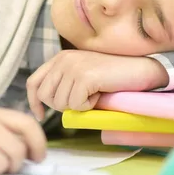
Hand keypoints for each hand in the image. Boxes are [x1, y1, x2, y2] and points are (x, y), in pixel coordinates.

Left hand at [26, 50, 167, 119]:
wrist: (139, 70)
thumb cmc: (113, 76)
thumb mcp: (83, 75)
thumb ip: (64, 82)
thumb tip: (47, 105)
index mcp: (60, 58)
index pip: (35, 82)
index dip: (34, 102)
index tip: (41, 116)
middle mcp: (64, 60)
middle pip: (46, 96)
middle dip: (61, 106)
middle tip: (82, 101)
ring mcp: (73, 67)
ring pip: (61, 103)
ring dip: (78, 106)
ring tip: (94, 93)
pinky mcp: (84, 77)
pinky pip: (76, 105)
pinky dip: (88, 106)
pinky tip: (100, 94)